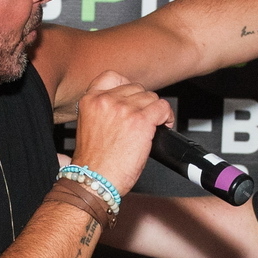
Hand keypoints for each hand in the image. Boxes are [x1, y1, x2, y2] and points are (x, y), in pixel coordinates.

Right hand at [70, 71, 172, 195]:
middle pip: (136, 88)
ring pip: (151, 97)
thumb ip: (104, 110)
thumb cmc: (93, 163)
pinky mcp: (141, 121)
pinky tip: (164, 125)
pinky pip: (163, 108)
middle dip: (143, 103)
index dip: (126, 86)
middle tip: (144, 119)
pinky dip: (167, 117)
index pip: (112, 76)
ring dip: (155, 111)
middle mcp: (106, 100)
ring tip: (154, 125)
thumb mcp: (90, 127)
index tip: (132, 98)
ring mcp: (124, 109)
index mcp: (90, 100)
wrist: (94, 181)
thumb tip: (126, 106)